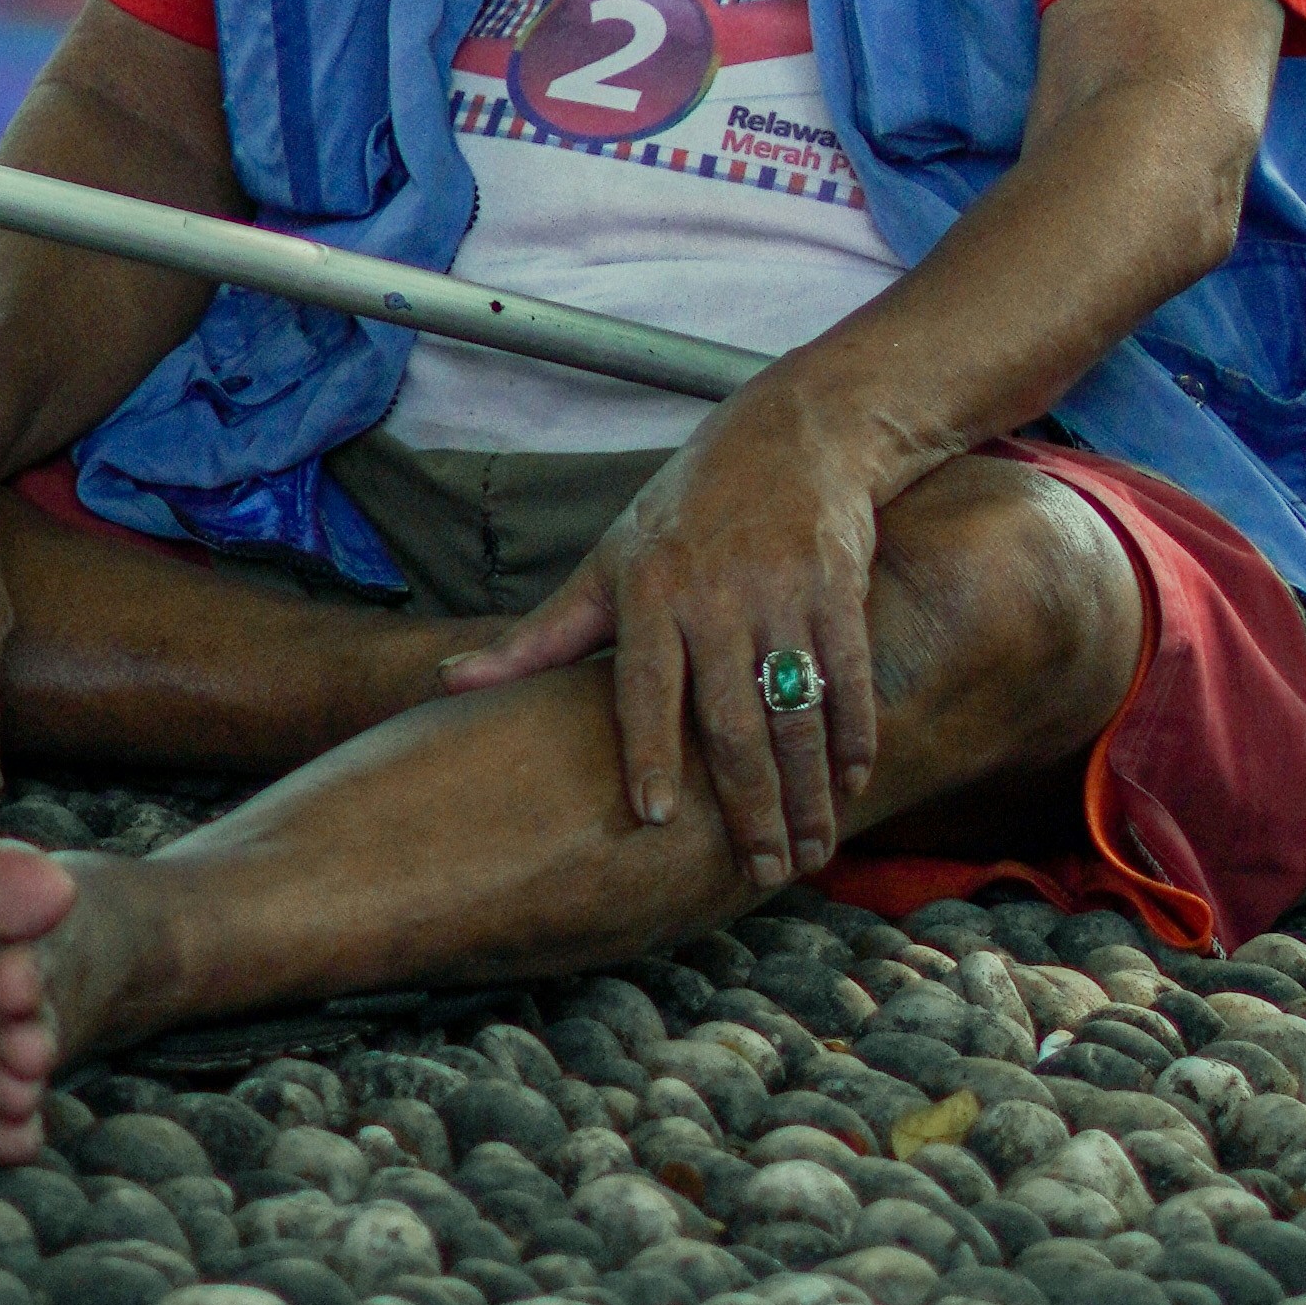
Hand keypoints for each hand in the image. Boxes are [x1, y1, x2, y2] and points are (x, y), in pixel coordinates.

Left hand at [444, 381, 887, 887]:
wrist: (793, 430)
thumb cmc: (685, 507)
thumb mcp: (608, 559)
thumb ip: (541, 635)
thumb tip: (449, 683)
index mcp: (649, 588)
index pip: (645, 684)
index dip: (648, 751)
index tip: (654, 817)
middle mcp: (716, 591)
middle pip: (731, 716)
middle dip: (750, 804)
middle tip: (762, 874)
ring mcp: (782, 588)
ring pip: (796, 709)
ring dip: (809, 789)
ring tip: (809, 851)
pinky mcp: (838, 585)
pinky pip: (849, 675)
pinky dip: (855, 735)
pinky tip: (855, 784)